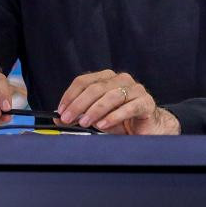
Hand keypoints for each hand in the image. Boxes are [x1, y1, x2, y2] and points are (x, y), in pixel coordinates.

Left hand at [56, 70, 179, 134]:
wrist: (146, 128)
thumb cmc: (120, 120)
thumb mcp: (95, 117)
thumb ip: (79, 115)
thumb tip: (59, 119)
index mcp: (107, 78)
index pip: (84, 81)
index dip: (70, 96)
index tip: (61, 111)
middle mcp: (121, 79)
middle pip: (96, 88)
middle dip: (79, 105)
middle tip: (68, 119)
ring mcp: (136, 89)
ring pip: (112, 96)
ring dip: (95, 110)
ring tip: (85, 123)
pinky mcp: (146, 102)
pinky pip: (129, 107)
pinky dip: (114, 116)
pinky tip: (103, 124)